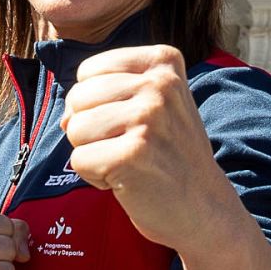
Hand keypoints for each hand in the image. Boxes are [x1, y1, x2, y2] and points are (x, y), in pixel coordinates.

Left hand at [61, 45, 237, 254]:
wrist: (206, 208)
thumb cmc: (168, 154)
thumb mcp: (152, 104)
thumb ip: (104, 94)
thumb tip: (65, 118)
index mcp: (164, 61)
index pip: (88, 71)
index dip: (98, 103)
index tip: (135, 123)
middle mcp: (159, 84)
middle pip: (77, 98)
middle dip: (92, 129)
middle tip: (131, 146)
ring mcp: (148, 118)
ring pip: (74, 128)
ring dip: (93, 152)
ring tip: (129, 161)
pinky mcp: (133, 154)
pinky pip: (78, 160)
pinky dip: (95, 177)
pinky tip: (128, 179)